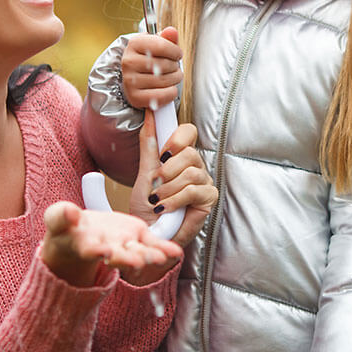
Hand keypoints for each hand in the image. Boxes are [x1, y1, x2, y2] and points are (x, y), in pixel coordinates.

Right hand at [41, 200, 181, 288]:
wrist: (79, 234)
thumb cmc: (67, 228)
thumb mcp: (58, 219)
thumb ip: (61, 216)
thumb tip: (69, 212)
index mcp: (86, 246)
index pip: (91, 250)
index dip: (96, 251)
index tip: (103, 251)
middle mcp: (107, 250)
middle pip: (118, 256)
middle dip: (127, 259)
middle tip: (136, 262)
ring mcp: (124, 246)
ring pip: (136, 252)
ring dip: (147, 256)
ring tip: (159, 257)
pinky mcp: (137, 238)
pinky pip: (152, 245)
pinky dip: (163, 249)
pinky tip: (174, 252)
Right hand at [121, 26, 182, 109]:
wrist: (136, 78)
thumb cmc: (150, 59)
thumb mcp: (157, 45)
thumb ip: (167, 38)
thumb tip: (172, 32)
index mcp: (134, 44)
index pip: (162, 46)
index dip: (175, 51)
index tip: (177, 54)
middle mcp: (129, 62)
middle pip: (165, 64)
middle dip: (175, 66)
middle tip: (173, 67)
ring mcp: (130, 80)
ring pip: (165, 80)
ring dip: (175, 79)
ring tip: (171, 76)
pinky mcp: (135, 97)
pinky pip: (162, 95)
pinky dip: (171, 92)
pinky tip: (168, 88)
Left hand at [125, 110, 217, 284]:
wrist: (149, 234)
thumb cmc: (147, 208)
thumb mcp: (143, 174)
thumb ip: (149, 147)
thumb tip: (150, 117)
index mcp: (180, 157)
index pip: (187, 132)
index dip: (176, 137)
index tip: (162, 151)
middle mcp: (195, 166)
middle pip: (190, 152)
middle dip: (168, 168)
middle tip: (156, 182)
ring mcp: (203, 182)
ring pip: (192, 172)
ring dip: (169, 188)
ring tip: (158, 199)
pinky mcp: (208, 199)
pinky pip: (193, 191)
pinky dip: (175, 199)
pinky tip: (164, 208)